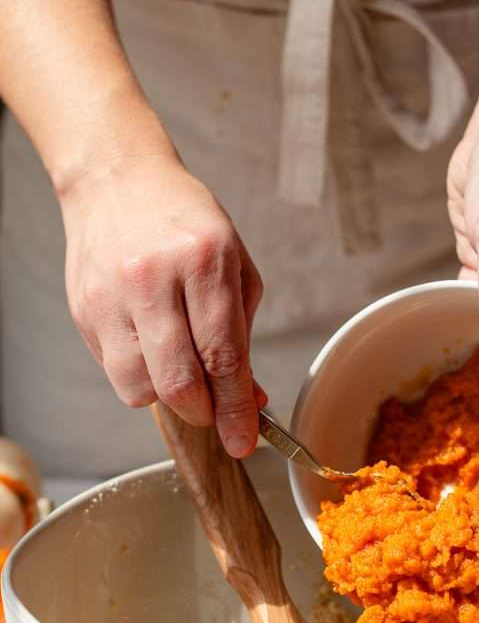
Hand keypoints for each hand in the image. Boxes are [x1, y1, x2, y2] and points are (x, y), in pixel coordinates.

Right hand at [60, 150, 263, 457]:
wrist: (119, 180)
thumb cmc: (186, 223)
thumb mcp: (234, 265)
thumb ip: (243, 334)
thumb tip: (249, 398)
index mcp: (205, 260)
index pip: (223, 356)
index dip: (235, 409)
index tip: (244, 441)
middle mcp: (155, 277)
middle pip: (179, 381)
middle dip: (204, 413)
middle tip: (214, 412)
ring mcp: (113, 295)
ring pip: (140, 387)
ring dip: (168, 397)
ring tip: (181, 370)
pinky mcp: (85, 309)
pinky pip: (114, 372)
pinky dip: (140, 379)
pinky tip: (152, 352)